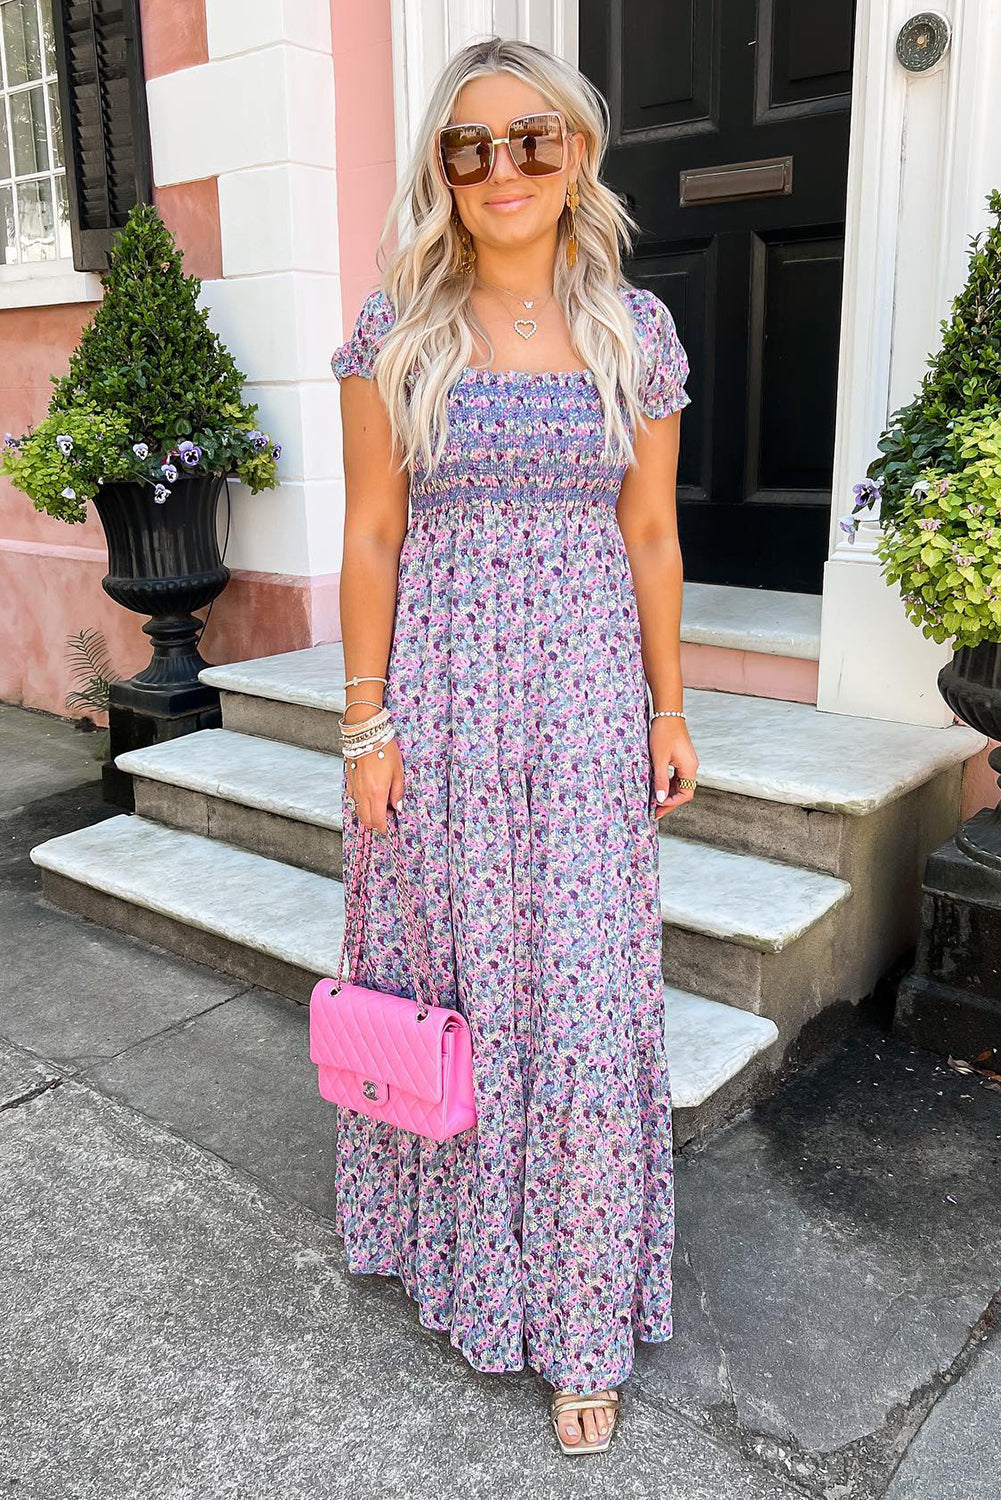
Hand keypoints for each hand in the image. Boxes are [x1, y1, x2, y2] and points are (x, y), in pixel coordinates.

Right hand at [343, 710, 404, 833]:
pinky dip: (360, 802)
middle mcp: (363, 794)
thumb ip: (398, 792)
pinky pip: (352, 798)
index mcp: (377, 793)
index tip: (388, 826)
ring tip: (378, 804)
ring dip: (367, 813)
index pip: (378, 820)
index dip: (383, 827)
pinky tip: (368, 794)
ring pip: (357, 811)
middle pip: (366, 819)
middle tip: (386, 814)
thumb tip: (397, 806)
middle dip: (375, 823)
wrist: (366, 735)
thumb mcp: (398, 771)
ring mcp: (354, 788)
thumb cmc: (384, 751)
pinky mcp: (349, 781)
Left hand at [649, 717, 697, 819]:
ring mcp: (687, 762)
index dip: (672, 803)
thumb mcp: (659, 759)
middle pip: (684, 792)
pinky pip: (677, 777)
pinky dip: (668, 784)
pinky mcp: (681, 758)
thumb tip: (660, 799)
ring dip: (668, 794)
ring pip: (680, 785)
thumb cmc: (663, 734)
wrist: (668, 714)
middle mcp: (691, 767)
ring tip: (655, 802)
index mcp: (689, 768)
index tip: (657, 806)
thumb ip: (660, 780)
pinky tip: (658, 788)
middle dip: (670, 802)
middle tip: (655, 812)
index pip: (685, 794)